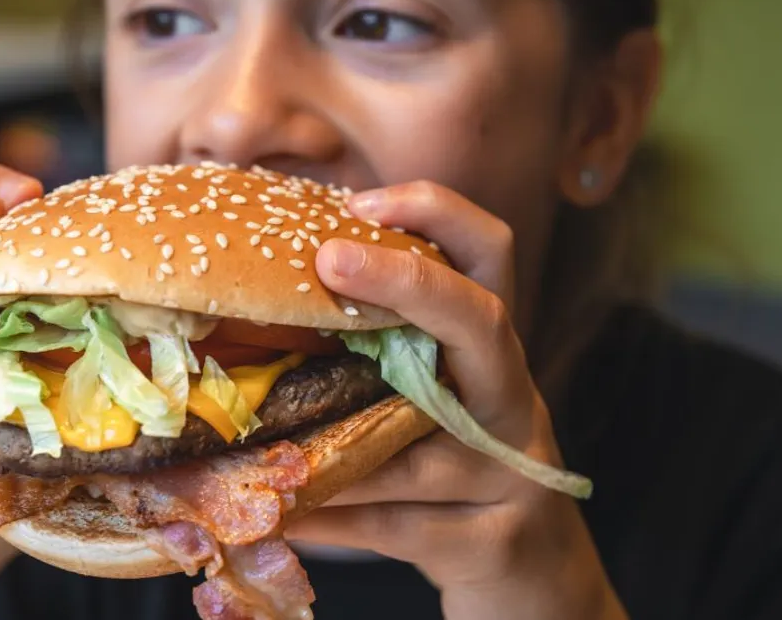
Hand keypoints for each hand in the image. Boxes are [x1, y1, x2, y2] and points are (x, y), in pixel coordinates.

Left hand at [285, 181, 627, 619]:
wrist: (536, 582)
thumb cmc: (459, 480)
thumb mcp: (430, 412)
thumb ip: (375, 365)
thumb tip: (256, 319)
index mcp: (491, 352)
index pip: (489, 255)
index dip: (435, 212)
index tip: (358, 200)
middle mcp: (511, 398)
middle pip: (482, 320)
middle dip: (408, 281)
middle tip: (329, 257)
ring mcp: (512, 471)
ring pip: (412, 445)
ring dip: (326, 440)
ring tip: (245, 432)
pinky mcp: (492, 541)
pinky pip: (393, 524)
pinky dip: (327, 518)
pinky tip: (275, 515)